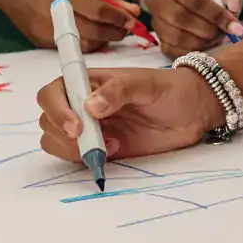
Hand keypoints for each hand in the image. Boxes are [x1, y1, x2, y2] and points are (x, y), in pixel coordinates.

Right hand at [0, 0, 130, 51]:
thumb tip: (131, 10)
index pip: (98, 10)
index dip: (118, 17)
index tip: (132, 20)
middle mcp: (55, 15)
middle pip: (93, 31)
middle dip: (115, 32)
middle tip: (126, 29)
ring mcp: (47, 32)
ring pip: (85, 45)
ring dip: (104, 40)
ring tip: (113, 32)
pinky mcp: (42, 43)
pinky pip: (72, 48)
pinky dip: (88, 44)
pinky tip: (95, 37)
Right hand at [36, 66, 225, 161]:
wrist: (193, 112)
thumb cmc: (170, 89)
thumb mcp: (147, 83)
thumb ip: (120, 90)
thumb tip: (90, 106)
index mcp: (88, 83)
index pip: (53, 92)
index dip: (56, 109)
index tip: (76, 125)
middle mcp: (82, 105)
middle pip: (49, 121)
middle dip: (63, 134)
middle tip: (93, 139)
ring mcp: (91, 129)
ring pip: (56, 142)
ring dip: (73, 150)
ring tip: (110, 145)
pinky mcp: (101, 149)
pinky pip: (77, 158)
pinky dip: (87, 160)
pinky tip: (115, 151)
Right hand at [144, 0, 242, 56]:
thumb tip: (232, 5)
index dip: (214, 14)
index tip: (234, 24)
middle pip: (181, 19)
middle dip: (208, 29)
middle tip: (226, 32)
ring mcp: (156, 19)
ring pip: (176, 37)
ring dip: (202, 41)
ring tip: (218, 36)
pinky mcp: (159, 37)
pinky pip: (172, 50)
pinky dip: (193, 51)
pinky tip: (208, 44)